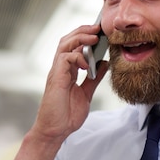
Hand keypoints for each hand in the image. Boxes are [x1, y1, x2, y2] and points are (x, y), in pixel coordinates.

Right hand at [34, 24, 108, 141]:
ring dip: (80, 38)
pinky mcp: (56, 79)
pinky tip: (87, 62)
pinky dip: (77, 57)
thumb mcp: (86, 94)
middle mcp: (60, 68)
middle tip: (99, 27)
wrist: (55, 131)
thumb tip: (104, 64)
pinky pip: (64, 59)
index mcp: (67, 71)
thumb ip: (94, 78)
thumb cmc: (66, 115)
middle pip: (68, 40)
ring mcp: (57, 72)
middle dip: (83, 30)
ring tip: (94, 37)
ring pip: (64, 45)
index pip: (74, 46)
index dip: (86, 36)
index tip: (101, 31)